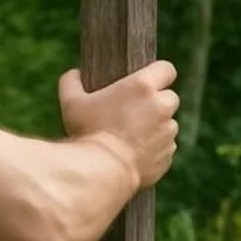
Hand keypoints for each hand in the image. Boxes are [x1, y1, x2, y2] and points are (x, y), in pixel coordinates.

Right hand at [58, 60, 179, 189]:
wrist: (101, 172)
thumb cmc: (87, 132)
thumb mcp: (71, 103)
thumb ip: (72, 82)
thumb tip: (75, 74)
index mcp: (143, 86)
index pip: (167, 69)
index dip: (158, 74)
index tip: (146, 83)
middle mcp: (162, 106)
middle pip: (169, 97)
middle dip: (156, 103)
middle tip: (133, 112)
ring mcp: (168, 132)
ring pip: (167, 124)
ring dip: (155, 127)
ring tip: (130, 136)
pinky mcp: (168, 154)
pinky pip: (165, 147)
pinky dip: (154, 149)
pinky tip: (133, 153)